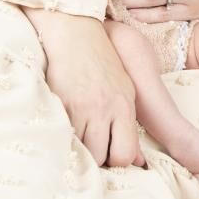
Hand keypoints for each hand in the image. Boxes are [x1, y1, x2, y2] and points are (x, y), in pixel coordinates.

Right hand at [26, 9, 144, 167]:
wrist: (76, 36)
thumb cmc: (102, 63)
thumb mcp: (124, 90)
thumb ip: (128, 124)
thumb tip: (137, 161)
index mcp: (124, 106)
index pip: (126, 154)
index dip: (118, 161)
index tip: (110, 153)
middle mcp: (105, 109)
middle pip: (102, 158)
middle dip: (97, 158)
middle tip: (92, 145)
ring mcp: (81, 108)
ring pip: (82, 151)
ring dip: (79, 149)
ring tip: (78, 134)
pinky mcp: (60, 105)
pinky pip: (62, 136)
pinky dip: (63, 138)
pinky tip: (65, 127)